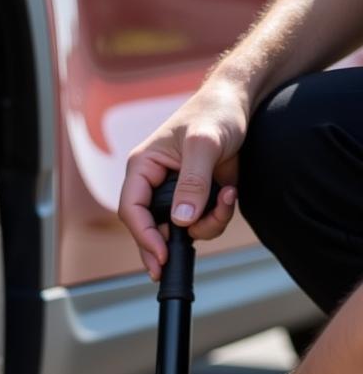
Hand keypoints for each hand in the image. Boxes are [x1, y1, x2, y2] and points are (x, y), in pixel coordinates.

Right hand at [119, 79, 248, 279]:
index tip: (161, 254)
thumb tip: (181, 221)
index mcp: (143, 168)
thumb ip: (192, 181)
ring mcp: (174, 195)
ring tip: (227, 198)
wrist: (241, 103)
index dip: (143, 234)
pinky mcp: (195, 200)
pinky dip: (218, 216)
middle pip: (147, 228)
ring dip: (205, 225)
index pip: (132, 209)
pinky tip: (231, 193)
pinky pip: (200, 224)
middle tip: (166, 270)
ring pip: (178, 231)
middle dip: (164, 246)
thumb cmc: (216, 112)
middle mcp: (153, 185)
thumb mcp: (205, 143)